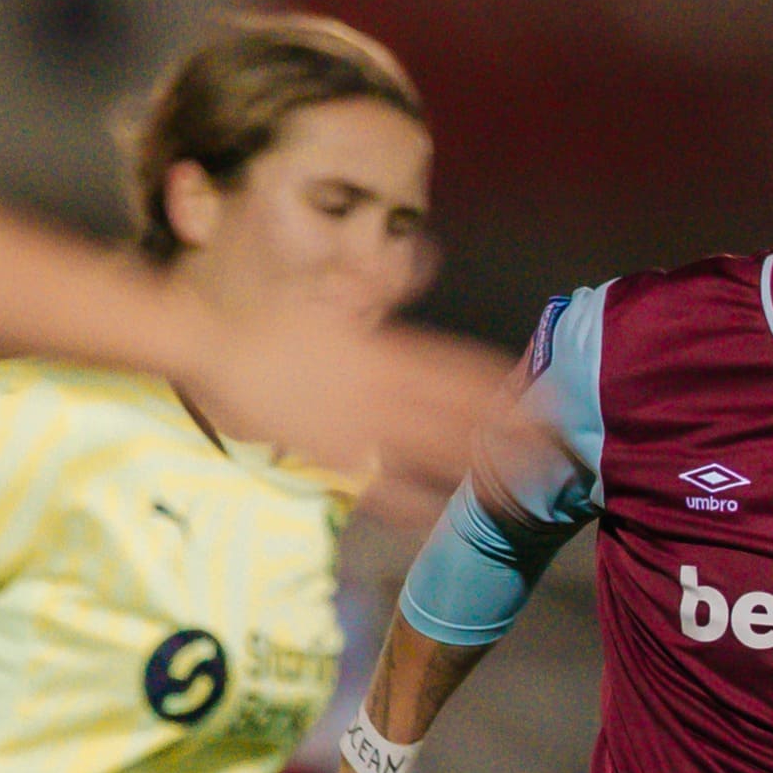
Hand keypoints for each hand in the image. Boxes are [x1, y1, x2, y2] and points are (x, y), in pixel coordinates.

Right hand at [198, 310, 527, 524]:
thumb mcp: (333, 290)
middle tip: (560, 447)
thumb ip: (384, 281)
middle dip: (511, 432)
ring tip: (523, 485)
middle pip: (460, 414)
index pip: (458, 368)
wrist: (212, 346)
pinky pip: (381, 486)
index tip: (544, 394)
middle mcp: (381, 386)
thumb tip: (423, 255)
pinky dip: (414, 503)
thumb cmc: (271, 319)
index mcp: (386, 347)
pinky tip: (443, 517)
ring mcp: (359, 424)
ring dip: (479, 468)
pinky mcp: (332, 455)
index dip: (503, 385)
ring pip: (432, 451)